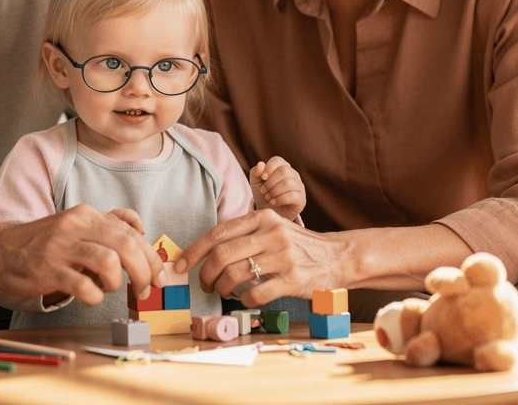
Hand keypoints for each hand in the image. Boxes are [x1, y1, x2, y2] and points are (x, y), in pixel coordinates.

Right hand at [0, 204, 164, 306]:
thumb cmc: (43, 241)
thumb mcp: (76, 224)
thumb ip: (107, 224)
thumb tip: (141, 228)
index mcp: (87, 215)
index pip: (131, 232)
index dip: (151, 256)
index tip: (159, 276)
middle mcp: (76, 226)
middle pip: (126, 245)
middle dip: (144, 271)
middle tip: (145, 289)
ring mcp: (61, 247)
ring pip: (109, 262)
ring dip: (119, 282)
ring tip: (112, 289)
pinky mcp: (48, 270)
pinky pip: (83, 285)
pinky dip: (95, 296)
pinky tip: (90, 296)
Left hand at [174, 209, 349, 306]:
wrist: (337, 256)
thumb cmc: (296, 244)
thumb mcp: (272, 227)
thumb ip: (244, 233)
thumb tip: (205, 250)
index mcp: (262, 217)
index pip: (217, 233)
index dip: (194, 250)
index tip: (180, 264)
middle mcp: (271, 233)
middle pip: (222, 255)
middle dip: (204, 273)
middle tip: (203, 283)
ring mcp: (283, 257)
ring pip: (235, 275)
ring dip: (220, 287)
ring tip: (221, 291)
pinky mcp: (293, 280)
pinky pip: (255, 293)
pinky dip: (243, 299)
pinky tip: (244, 298)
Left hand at [250, 157, 305, 220]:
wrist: (269, 213)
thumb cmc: (263, 195)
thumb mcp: (255, 183)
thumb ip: (255, 172)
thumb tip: (261, 164)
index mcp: (282, 167)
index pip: (277, 160)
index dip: (269, 168)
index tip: (262, 178)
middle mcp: (293, 175)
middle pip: (284, 171)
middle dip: (270, 182)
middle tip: (263, 191)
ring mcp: (299, 187)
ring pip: (288, 183)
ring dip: (274, 191)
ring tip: (268, 197)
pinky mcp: (301, 199)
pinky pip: (292, 196)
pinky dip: (279, 199)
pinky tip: (274, 202)